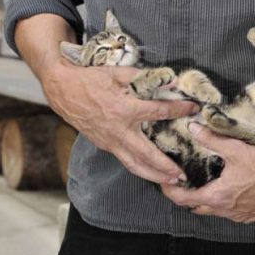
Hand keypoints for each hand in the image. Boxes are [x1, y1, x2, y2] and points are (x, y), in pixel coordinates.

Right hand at [43, 59, 199, 185]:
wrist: (62, 88)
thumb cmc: (89, 79)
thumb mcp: (117, 73)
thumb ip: (144, 77)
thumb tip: (170, 81)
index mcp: (125, 109)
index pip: (159, 112)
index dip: (178, 110)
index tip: (193, 109)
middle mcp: (119, 130)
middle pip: (147, 155)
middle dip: (166, 167)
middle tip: (182, 175)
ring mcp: (110, 141)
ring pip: (134, 164)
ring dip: (153, 175)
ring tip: (169, 181)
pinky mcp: (103, 144)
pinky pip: (124, 159)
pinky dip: (138, 167)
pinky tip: (148, 169)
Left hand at [160, 122, 254, 222]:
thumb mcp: (235, 150)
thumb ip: (211, 139)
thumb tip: (193, 128)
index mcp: (217, 197)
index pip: (183, 199)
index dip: (169, 190)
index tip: (163, 181)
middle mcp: (225, 211)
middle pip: (195, 207)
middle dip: (184, 196)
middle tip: (178, 182)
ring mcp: (238, 216)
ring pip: (212, 211)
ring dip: (202, 200)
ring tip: (198, 183)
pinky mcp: (249, 215)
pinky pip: (227, 212)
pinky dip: (219, 203)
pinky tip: (222, 189)